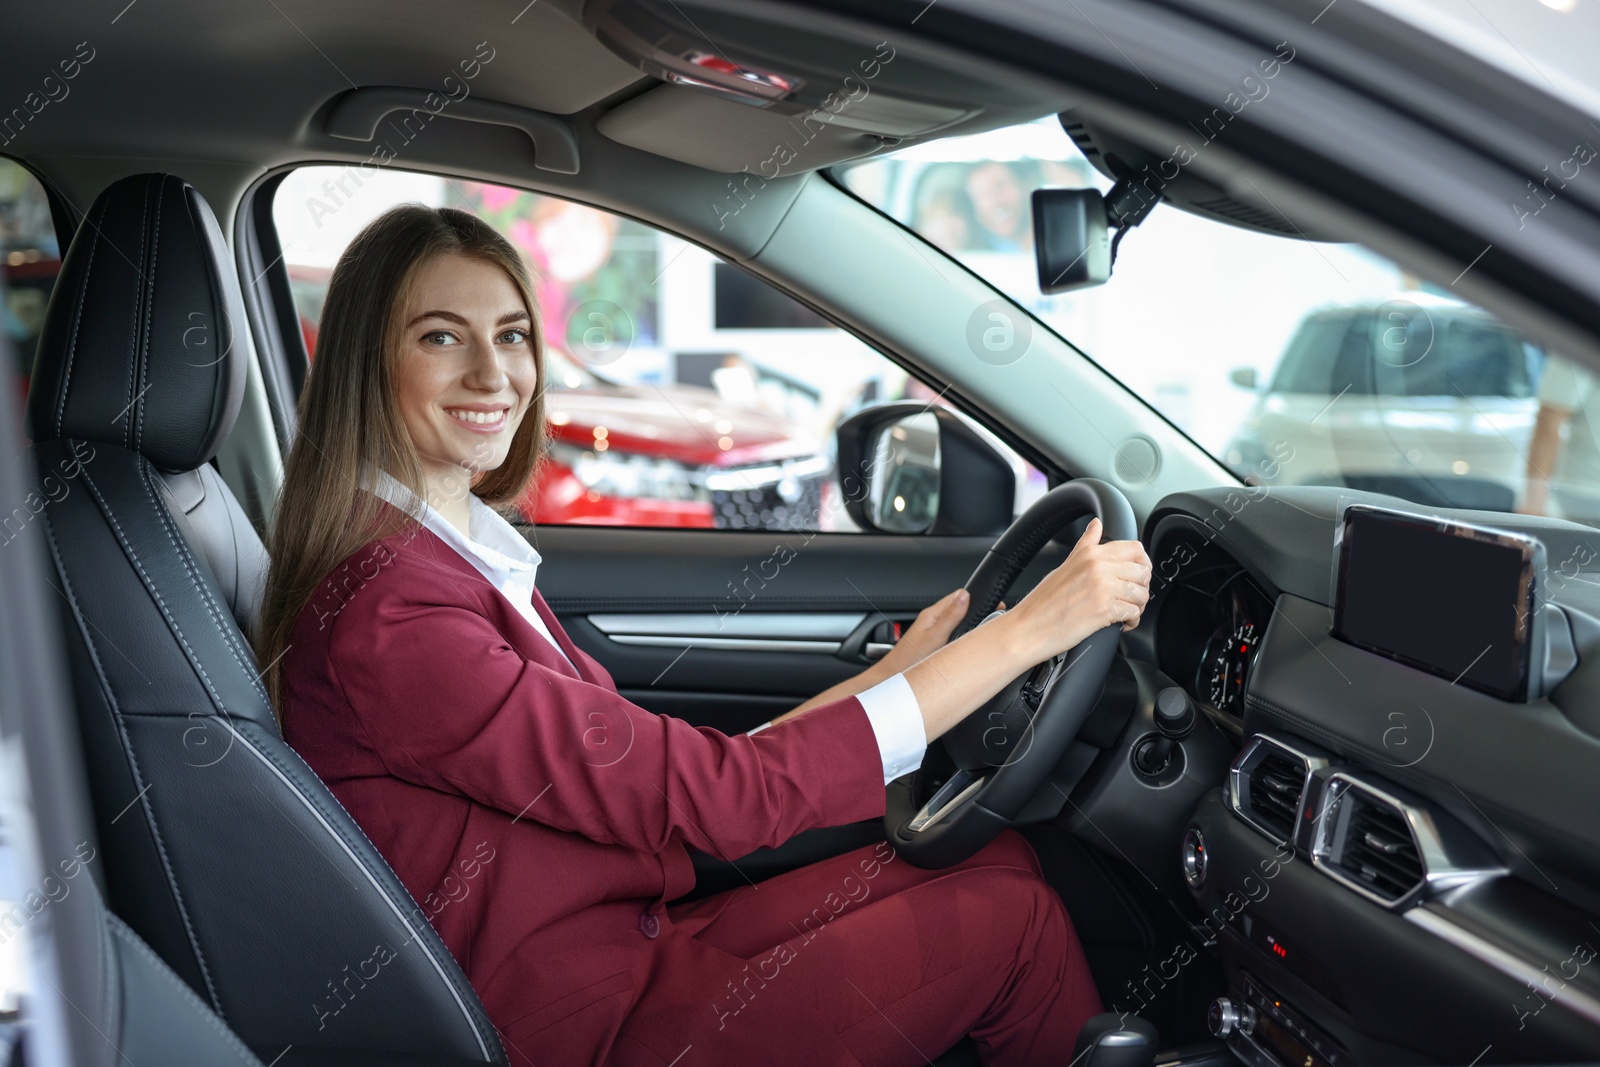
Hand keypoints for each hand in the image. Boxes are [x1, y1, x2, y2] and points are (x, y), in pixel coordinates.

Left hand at [875, 587, 1003, 675]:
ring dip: (970, 626)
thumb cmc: (908, 661)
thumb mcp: (934, 638)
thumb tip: (964, 595)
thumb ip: (950, 617)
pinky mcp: (934, 644)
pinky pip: (953, 635)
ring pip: (957, 623)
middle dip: (977, 613)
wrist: (892, 679)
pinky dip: (963, 638)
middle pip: (960, 609)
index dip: (977, 598)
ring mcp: (933, 632)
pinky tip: (968, 645)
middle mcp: (932, 621)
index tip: (993, 605)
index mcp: (932, 614)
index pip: (958, 596)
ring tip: (984, 631)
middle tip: (994, 619)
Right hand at [1005, 517, 1150, 662]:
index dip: (1142, 564)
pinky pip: (1134, 613)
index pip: (1136, 549)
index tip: (1136, 576)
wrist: (1028, 627)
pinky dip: (1131, 621)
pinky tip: (1119, 624)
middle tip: (1129, 599)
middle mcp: (1098, 567)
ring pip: (1142, 594)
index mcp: (1091, 554)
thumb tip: (1096, 524)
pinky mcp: (1104, 610)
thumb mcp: (1065, 564)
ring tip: (1124, 613)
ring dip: (1138, 607)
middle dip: (1141, 588)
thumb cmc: (1043, 601)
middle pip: (1143, 573)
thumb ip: (1087, 544)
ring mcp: (1102, 588)